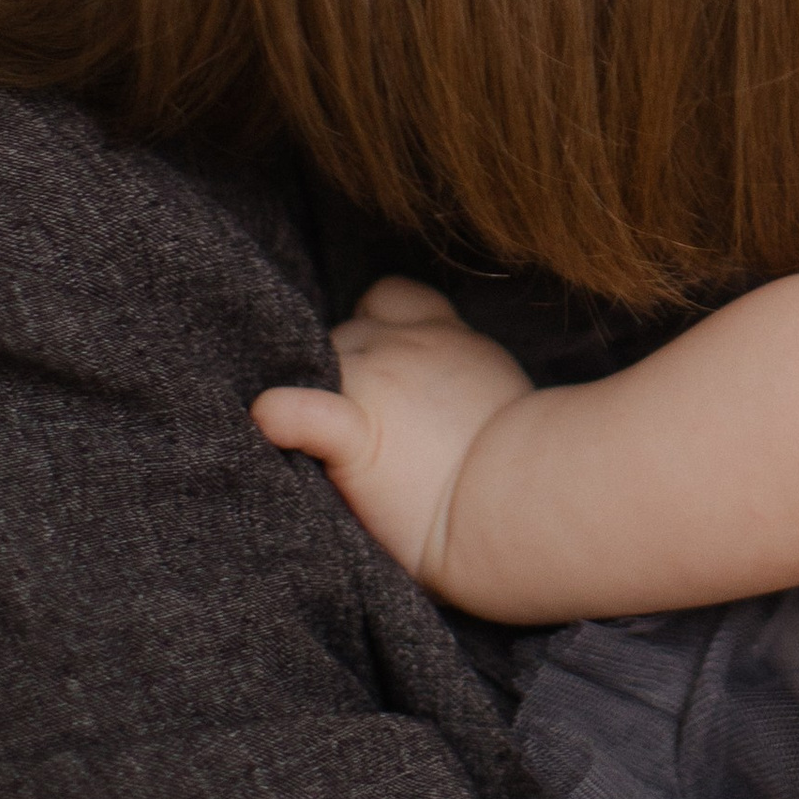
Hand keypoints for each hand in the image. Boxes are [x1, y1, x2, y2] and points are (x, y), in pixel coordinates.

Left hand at [251, 279, 531, 585]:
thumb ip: (462, 378)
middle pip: (344, 335)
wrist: (530, 499)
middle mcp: (407, 345)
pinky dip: (280, 414)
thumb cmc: (527, 464)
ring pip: (314, 362)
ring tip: (317, 442)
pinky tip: (268, 421)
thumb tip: (439, 399)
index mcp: (448, 338)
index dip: (374, 326)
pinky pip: (298, 410)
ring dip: (310, 391)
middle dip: (340, 370)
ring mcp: (376, 382)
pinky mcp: (354, 435)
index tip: (379, 364)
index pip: (390, 299)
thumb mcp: (502, 395)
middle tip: (356, 428)